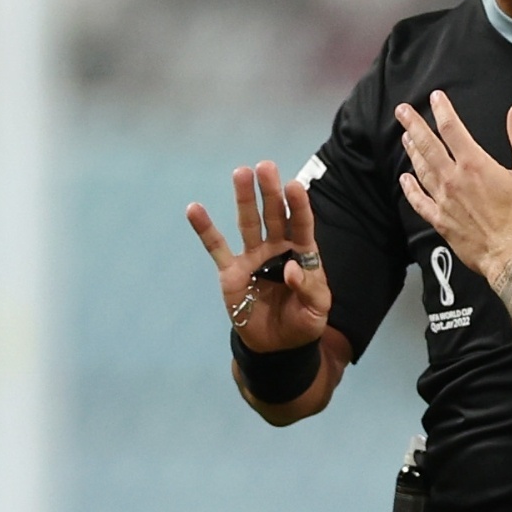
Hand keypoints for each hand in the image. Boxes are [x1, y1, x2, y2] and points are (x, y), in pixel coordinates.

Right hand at [186, 164, 331, 352]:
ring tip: (240, 172)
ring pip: (247, 223)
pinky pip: (216, 248)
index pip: (301, 225)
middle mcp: (277, 248)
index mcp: (302, 254)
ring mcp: (252, 257)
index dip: (299, 206)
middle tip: (265, 166)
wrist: (276, 345)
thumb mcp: (317, 310)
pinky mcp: (231, 271)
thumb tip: (290, 269)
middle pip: (274, 215)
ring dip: (244, 198)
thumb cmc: (302, 323)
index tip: (294, 185)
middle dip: (270, 192)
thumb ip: (309, 288)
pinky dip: (205, 229)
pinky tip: (194, 209)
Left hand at [397, 93, 511, 281]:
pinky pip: (420, 202)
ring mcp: (444, 201)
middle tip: (402, 111)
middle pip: (428, 145)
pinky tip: (405, 180)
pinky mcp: (442, 221)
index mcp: (474, 165)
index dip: (442, 110)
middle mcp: (453, 180)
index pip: (452, 129)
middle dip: (413, 125)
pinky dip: (410, 189)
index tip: (435, 98)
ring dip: (412, 151)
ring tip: (405, 137)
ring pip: (421, 170)